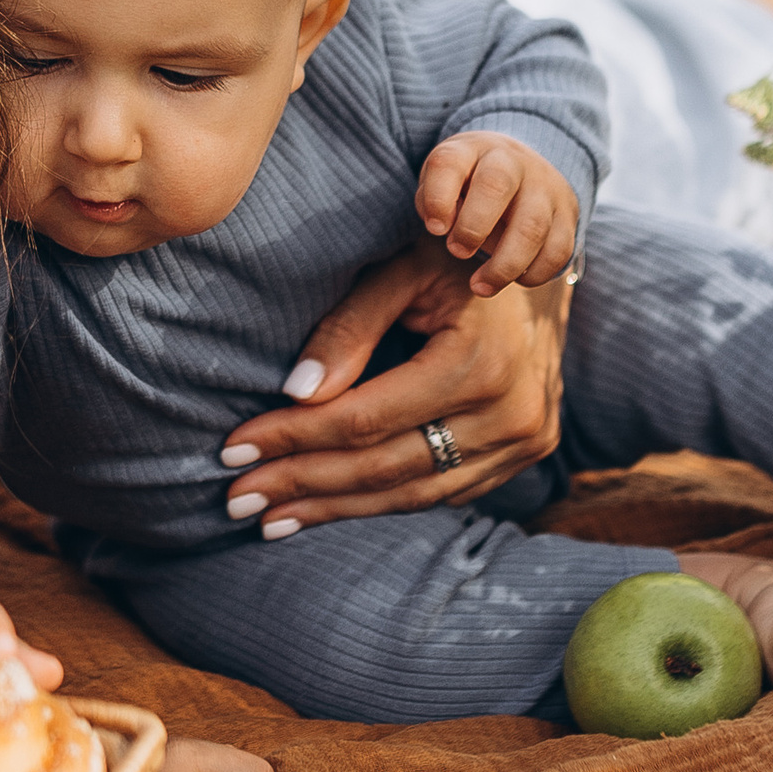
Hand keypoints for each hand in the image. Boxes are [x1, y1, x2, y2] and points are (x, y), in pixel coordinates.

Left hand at [217, 246, 568, 532]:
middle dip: (303, 485)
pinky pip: (443, 492)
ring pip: (412, 493)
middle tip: (236, 499)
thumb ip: (351, 326)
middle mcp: (508, 414)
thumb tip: (296, 391)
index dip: (294, 437)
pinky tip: (332, 506)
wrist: (539, 261)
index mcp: (478, 363)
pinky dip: (383, 501)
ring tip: (271, 518)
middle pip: (384, 467)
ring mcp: (523, 441)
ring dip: (336, 509)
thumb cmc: (457, 253)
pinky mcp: (525, 454)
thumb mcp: (402, 267)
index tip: (233, 448)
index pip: (364, 418)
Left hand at [414, 133, 579, 289]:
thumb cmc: (469, 182)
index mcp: (471, 149)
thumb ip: (432, 201)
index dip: (438, 198)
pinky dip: (535, 274)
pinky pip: (558, 250)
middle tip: (457, 252)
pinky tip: (515, 280)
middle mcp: (512, 162)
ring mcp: (545, 187)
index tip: (435, 229)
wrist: (522, 167)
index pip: (450, 163)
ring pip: (532, 227)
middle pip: (497, 185)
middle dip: (473, 227)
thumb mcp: (444, 181)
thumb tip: (443, 227)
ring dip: (504, 265)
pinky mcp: (568, 215)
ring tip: (480, 286)